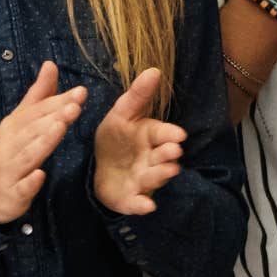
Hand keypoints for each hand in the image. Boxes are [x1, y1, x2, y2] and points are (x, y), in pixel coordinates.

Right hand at [0, 61, 86, 223]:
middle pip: (34, 130)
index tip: (81, 91)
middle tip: (75, 106)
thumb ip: (39, 95)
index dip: (59, 101)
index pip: (39, 111)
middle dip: (54, 117)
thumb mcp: (21, 120)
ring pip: (28, 155)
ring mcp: (11, 169)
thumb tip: (50, 64)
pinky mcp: (12, 192)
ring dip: (43, 142)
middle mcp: (11, 144)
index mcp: (15, 126)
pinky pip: (21, 187)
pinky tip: (40, 176)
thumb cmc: (8, 149)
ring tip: (60, 129)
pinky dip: (30, 182)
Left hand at [92, 67, 186, 215]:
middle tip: (174, 152)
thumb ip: (137, 95)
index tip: (178, 134)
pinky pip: (138, 202)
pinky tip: (147, 207)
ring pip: (155, 177)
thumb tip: (154, 69)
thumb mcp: (121, 114)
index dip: (170, 134)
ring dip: (162, 175)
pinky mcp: (132, 198)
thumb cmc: (115, 139)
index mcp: (151, 137)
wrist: (98, 168)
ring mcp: (144, 179)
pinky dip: (142, 205)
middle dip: (169, 154)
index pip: (164, 134)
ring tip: (168, 171)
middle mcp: (152, 159)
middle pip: (164, 156)